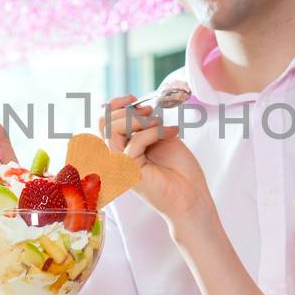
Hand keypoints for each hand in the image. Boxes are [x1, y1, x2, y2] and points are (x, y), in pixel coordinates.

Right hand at [98, 96, 209, 228]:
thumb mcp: (158, 136)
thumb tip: (132, 105)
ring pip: (112, 129)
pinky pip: (135, 140)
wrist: (191, 194)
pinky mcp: (128, 170)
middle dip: (128, 110)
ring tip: (160, 124)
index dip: (117, 105)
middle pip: (104, 122)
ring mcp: (119, 164)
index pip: (103, 121)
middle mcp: (116, 156)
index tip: (135, 100)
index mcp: (121, 148)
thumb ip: (142, 124)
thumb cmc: (178, 169)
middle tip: (151, 113)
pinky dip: (155, 132)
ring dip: (140, 120)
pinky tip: (171, 133)